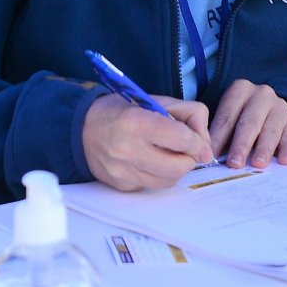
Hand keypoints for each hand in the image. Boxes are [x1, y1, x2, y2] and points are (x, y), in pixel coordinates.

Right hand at [80, 94, 211, 191]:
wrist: (81, 130)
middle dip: (190, 159)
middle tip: (186, 149)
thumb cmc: (123, 111)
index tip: (201, 144)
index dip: (198, 143)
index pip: (181, 139)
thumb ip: (188, 114)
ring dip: (177, 168)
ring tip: (168, 153)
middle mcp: (128, 150)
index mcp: (137, 122)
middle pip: (179, 167)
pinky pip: (153, 185)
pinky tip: (152, 161)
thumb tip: (205, 144)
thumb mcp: (156, 100)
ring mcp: (123, 171)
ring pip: (169, 180)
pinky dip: (160, 175)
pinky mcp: (122, 185)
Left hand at [208, 80, 286, 169]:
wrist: (266, 108)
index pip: (227, 116)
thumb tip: (210, 157)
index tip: (212, 156)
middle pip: (249, 122)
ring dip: (264, 148)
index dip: (218, 137)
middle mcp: (261, 95)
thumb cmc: (239, 117)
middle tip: (234, 163)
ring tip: (258, 164)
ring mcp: (279, 106)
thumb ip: (219, 133)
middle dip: (241, 144)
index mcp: (240, 90)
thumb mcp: (228, 117)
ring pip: (271, 129)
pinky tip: (284, 161)